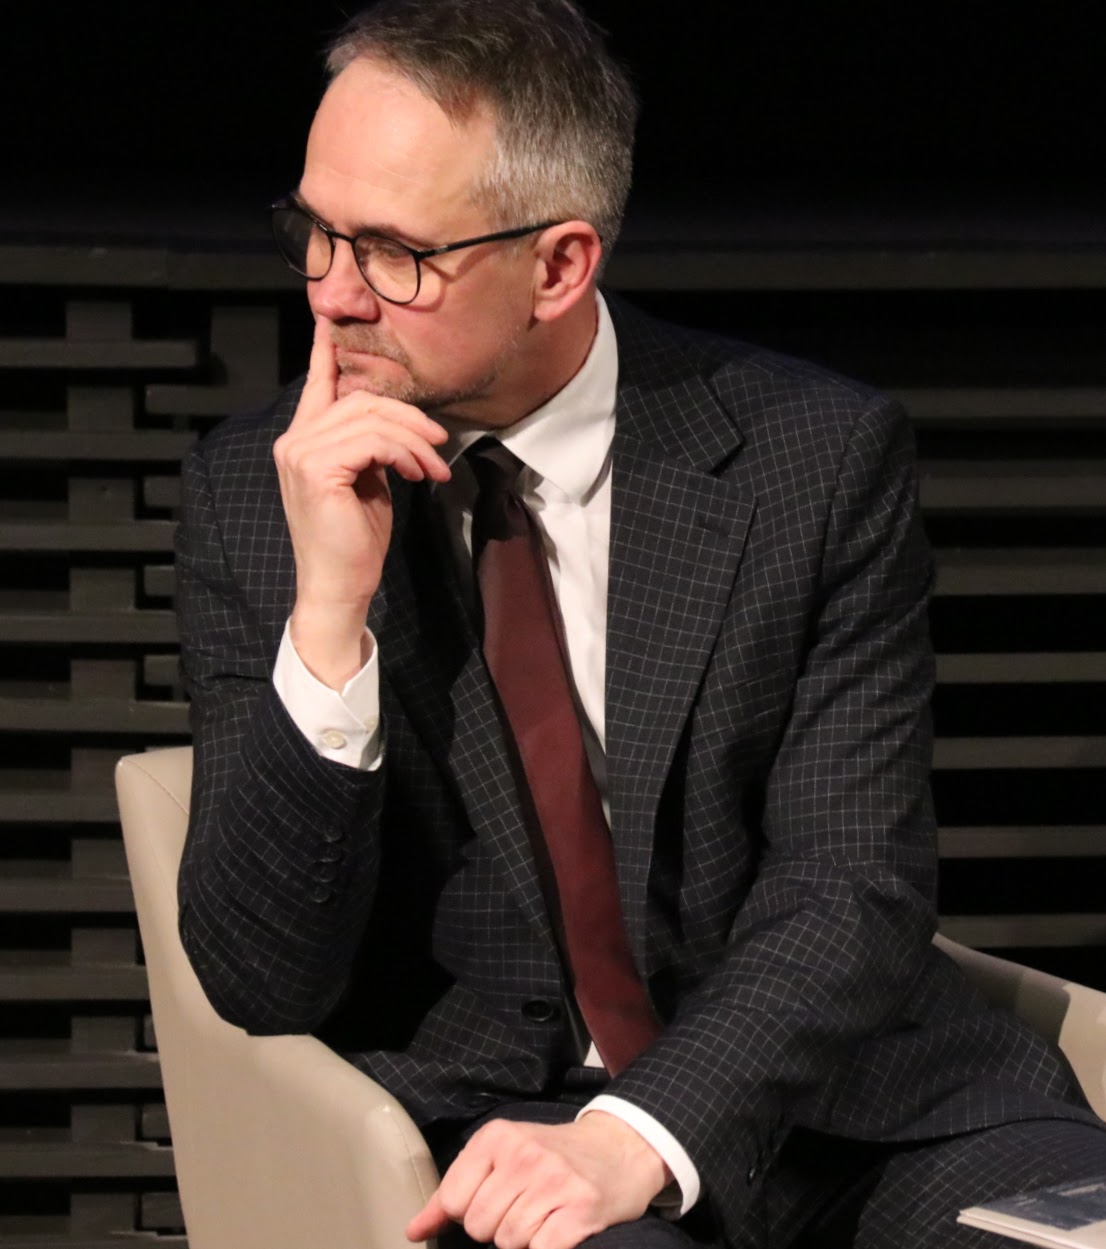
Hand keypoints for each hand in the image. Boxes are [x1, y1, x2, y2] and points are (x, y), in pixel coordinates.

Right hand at [273, 316, 450, 687]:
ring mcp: (300, 452)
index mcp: (304, 439)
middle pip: (361, 398)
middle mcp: (294, 439)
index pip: (318, 382)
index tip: (333, 313)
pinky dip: (403, 453)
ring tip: (433, 470)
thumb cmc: (354, 541)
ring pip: (371, 417)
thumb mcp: (367, 483)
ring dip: (414, 441)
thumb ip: (371, 447)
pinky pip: (371, 440)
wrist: (340, 586)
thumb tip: (400, 426)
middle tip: (439, 448)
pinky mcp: (315, 468)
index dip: (327, 348)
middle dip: (410, 419)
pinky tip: (416, 475)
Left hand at [405, 1112, 671, 1248]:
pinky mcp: (581, 1208)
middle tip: (525, 1210)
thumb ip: (452, 1193)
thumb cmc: (551, 1157)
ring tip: (544, 1217)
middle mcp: (524, 1153)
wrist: (618, 1148)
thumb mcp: (500, 1157)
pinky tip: (558, 1232)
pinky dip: (545, 1248)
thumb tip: (412, 1231)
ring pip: (509, 1242)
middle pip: (480, 1226)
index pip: (453, 1201)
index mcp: (496, 1137)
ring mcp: (554, 1179)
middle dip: (497, 1230)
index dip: (470, 1215)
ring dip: (524, 1240)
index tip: (494, 1202)